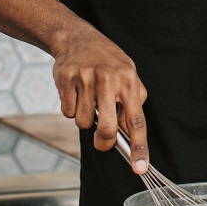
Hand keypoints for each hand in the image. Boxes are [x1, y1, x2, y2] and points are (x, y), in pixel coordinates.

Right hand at [51, 29, 148, 172]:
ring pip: (84, 122)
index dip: (139, 147)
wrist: (77, 37)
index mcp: (128, 80)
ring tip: (88, 100)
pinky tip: (75, 92)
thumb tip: (128, 132)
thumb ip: (132, 102)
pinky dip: (71, 108)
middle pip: (108, 129)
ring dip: (85, 118)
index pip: (137, 120)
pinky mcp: (66, 79)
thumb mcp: (128, 74)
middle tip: (103, 140)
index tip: (140, 168)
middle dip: (104, 141)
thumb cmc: (106, 60)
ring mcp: (86, 78)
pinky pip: (68, 112)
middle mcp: (108, 79)